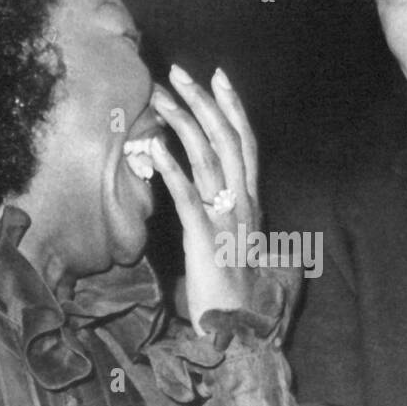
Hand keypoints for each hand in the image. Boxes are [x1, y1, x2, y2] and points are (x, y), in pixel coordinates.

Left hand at [149, 64, 260, 331]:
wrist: (245, 334)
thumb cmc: (244, 300)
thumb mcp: (247, 256)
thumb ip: (241, 229)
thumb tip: (236, 218)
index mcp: (253, 206)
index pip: (247, 145)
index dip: (233, 109)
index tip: (218, 78)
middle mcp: (244, 205)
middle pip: (228, 140)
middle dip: (204, 102)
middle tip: (179, 72)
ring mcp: (227, 220)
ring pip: (208, 159)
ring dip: (182, 123)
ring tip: (159, 97)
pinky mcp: (205, 240)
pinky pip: (187, 198)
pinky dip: (171, 170)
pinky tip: (153, 148)